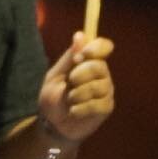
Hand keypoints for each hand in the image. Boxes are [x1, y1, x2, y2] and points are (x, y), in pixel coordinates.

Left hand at [36, 30, 115, 144]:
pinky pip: (98, 104)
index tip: (81, 56)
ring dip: (78, 94)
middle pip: (100, 67)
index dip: (96, 48)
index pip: (104, 46)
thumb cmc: (54, 97)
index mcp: (90, 62)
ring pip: (99, 86)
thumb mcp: (56, 74)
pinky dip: (82, 108)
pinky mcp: (106, 108)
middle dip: (80, 74)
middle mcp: (102, 74)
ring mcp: (106, 92)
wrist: (52, 123)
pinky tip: (73, 111)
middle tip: (69, 82)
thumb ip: (69, 57)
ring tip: (69, 100)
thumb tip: (80, 35)